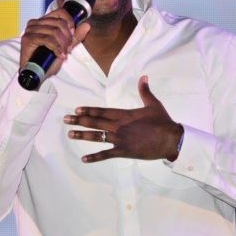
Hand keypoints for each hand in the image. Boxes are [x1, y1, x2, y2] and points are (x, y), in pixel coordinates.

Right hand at [19, 8, 90, 78]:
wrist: (36, 73)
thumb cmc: (47, 60)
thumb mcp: (65, 47)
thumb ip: (75, 37)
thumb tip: (87, 25)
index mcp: (43, 21)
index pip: (60, 12)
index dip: (70, 22)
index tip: (72, 36)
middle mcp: (35, 23)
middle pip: (59, 23)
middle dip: (67, 37)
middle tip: (68, 48)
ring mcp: (30, 30)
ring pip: (54, 31)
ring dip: (62, 44)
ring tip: (63, 53)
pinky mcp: (27, 39)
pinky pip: (47, 39)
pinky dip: (56, 48)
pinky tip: (59, 55)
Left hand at [64, 76, 183, 162]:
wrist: (170, 139)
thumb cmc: (162, 122)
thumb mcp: (153, 104)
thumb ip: (145, 91)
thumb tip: (143, 77)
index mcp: (124, 114)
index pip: (102, 111)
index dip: (89, 110)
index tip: (77, 110)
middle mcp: (118, 126)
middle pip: (95, 122)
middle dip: (79, 121)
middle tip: (65, 120)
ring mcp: (120, 139)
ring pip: (97, 137)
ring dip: (82, 135)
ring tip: (70, 134)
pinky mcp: (124, 151)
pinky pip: (106, 154)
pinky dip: (95, 157)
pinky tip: (84, 159)